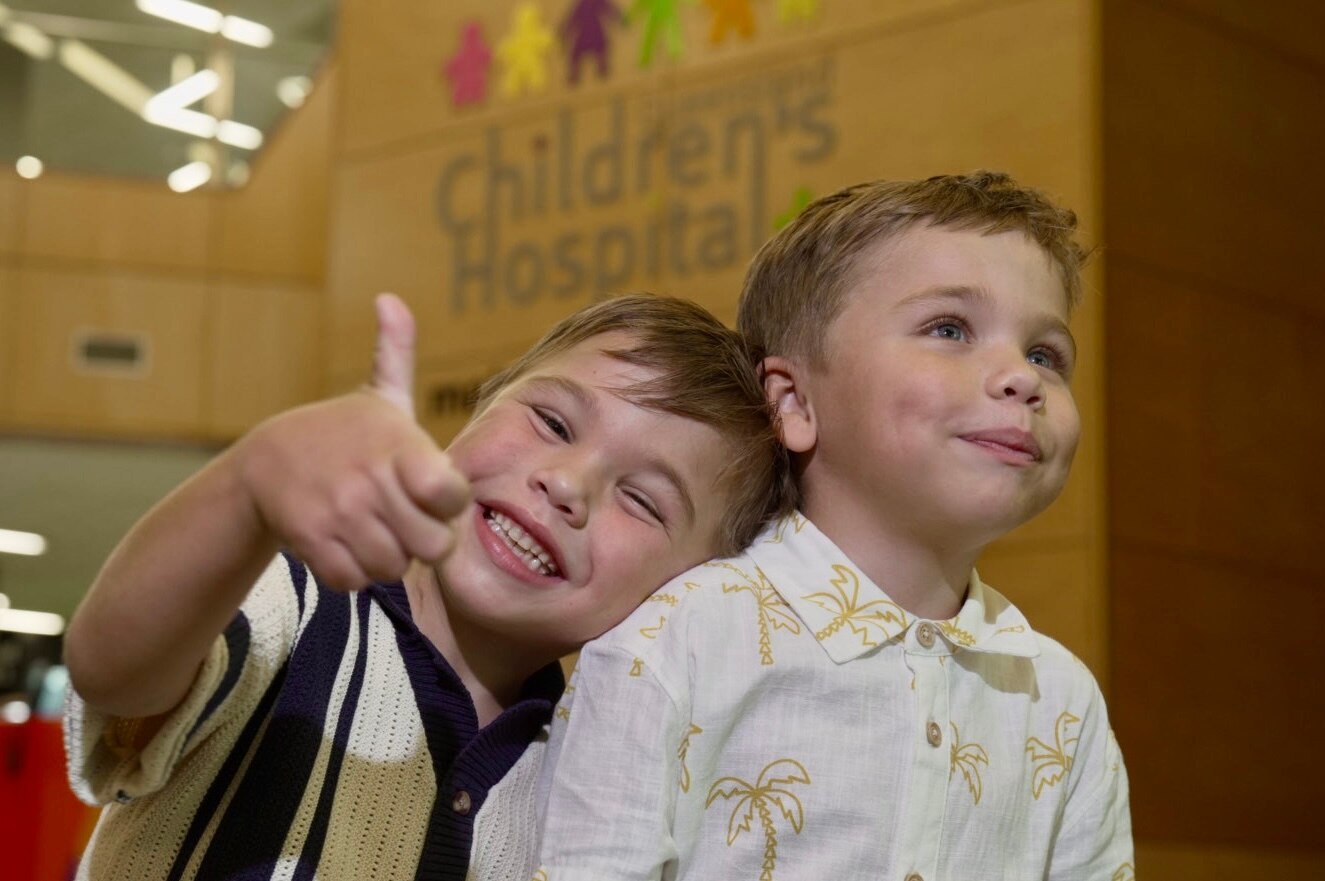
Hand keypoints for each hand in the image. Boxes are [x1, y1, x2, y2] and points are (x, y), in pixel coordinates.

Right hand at [236, 294, 470, 588]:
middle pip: (433, 546)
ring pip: (394, 569)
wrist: (263, 464)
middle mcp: (371, 479)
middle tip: (402, 520)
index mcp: (399, 445)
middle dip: (422, 540)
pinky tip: (344, 545)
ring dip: (386, 558)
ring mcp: (340, 512)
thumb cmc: (339, 435)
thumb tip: (391, 299)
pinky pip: (354, 582)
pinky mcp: (311, 542)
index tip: (429, 493)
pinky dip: (352, 574)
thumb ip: (396, 355)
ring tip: (372, 530)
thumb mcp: (377, 397)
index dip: (449, 503)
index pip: (454, 496)